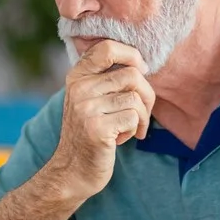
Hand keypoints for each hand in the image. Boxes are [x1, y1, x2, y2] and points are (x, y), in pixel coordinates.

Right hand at [47, 40, 155, 199]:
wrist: (72, 171)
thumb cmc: (90, 133)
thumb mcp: (89, 100)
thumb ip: (106, 79)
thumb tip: (142, 64)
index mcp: (77, 77)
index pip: (107, 48)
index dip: (131, 54)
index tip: (141, 70)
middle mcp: (79, 88)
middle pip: (132, 75)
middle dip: (147, 95)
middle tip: (142, 113)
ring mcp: (86, 108)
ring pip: (136, 99)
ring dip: (142, 117)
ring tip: (130, 128)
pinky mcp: (97, 128)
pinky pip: (134, 118)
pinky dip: (135, 130)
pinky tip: (121, 139)